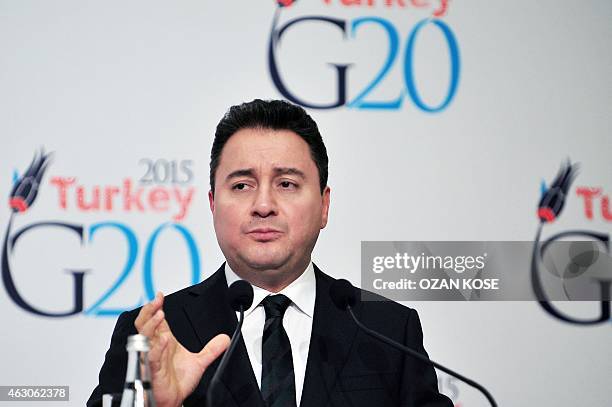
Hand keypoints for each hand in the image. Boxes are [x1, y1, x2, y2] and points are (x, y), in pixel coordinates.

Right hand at [135, 292, 229, 406]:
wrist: (174, 401)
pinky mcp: (153, 370)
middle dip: (149, 311)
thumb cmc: (177, 382)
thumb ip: (211, 349)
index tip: (160, 296)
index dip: (156, 306)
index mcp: (164, 342)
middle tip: (156, 301)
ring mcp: (152, 358)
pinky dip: (157, 347)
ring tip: (160, 314)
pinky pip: (151, 357)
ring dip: (150, 325)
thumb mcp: (199, 361)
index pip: (156, 320)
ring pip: (144, 338)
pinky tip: (164, 339)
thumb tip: (225, 339)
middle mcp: (156, 347)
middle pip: (144, 324)